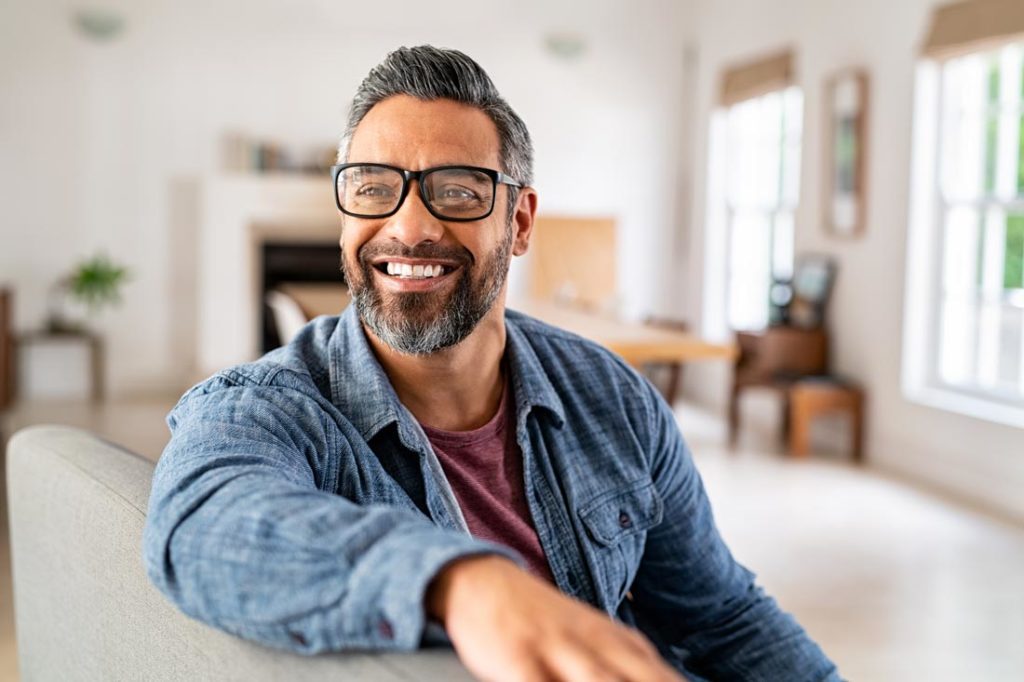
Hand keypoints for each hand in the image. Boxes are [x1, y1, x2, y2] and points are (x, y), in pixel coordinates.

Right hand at [426, 556, 686, 681]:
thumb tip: (674, 679)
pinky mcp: (520, 660)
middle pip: (645, 679)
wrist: (482, 582)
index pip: (667, 679)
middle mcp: (597, 646)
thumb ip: (633, 666)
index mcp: (620, 644)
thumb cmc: (543, 624)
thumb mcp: (596, 641)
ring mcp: (559, 651)